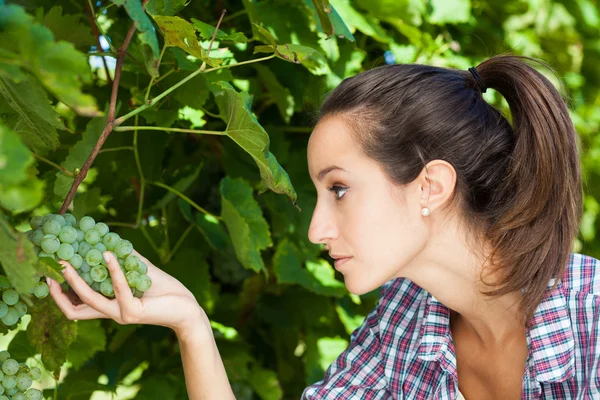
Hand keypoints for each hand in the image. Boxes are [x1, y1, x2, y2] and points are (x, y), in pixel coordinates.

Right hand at [48, 250, 204, 335]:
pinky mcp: (133, 312)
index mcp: (109, 306)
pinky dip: (113, 270)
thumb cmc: (166, 291)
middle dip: (58, 289)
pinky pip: (118, 289)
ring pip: (90, 299)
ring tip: (68, 259)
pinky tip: (109, 254)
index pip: (75, 307)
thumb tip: (110, 238)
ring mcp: (121, 314)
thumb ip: (126, 259)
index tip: (49, 272)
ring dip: (76, 280)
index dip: (59, 294)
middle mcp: (111, 313)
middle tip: (52, 265)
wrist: (187, 307)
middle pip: (73, 309)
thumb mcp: (141, 272)